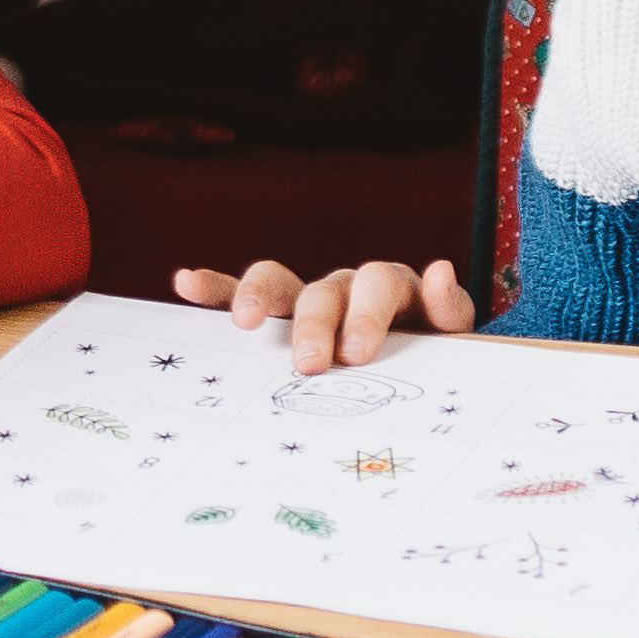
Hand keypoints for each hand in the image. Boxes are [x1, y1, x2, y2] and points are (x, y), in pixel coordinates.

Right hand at [172, 257, 475, 373]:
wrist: (424, 367)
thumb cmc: (435, 355)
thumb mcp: (453, 338)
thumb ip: (448, 311)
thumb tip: (440, 270)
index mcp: (395, 288)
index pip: (379, 283)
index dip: (367, 313)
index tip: (357, 352)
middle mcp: (347, 285)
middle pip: (326, 288)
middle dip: (315, 324)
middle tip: (311, 364)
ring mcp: (310, 296)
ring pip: (279, 282)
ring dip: (258, 295)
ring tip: (244, 322)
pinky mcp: (279, 314)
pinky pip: (240, 292)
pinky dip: (216, 287)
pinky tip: (185, 282)